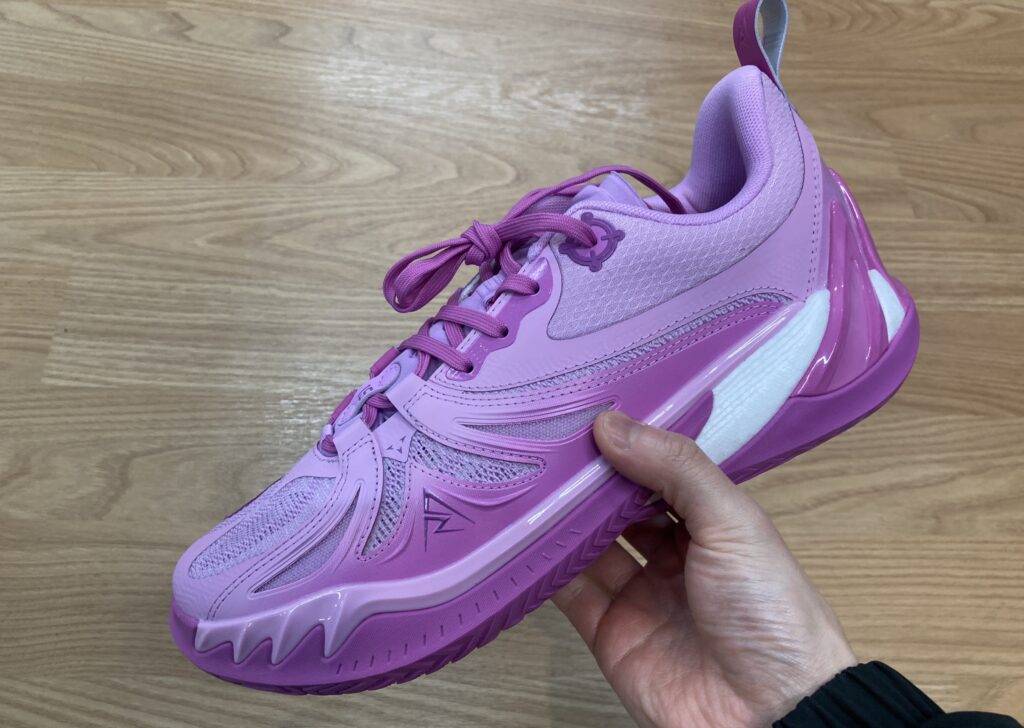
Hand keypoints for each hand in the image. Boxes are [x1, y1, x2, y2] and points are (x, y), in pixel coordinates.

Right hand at [553, 412, 856, 727]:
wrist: (770, 715)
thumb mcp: (732, 522)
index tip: (588, 413)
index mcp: (711, 525)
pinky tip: (525, 534)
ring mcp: (638, 595)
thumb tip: (613, 424)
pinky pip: (567, 592)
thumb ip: (676, 469)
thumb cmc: (771, 615)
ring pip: (587, 544)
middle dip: (588, 479)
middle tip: (548, 440)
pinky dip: (545, 565)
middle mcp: (672, 556)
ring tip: (528, 476)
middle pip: (617, 508)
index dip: (628, 445)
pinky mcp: (609, 633)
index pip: (660, 474)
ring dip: (561, 517)